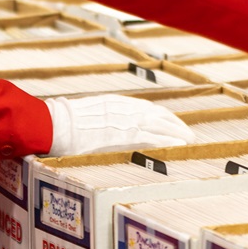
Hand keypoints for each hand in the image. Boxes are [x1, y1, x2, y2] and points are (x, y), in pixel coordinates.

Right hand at [45, 95, 195, 155]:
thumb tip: (100, 125)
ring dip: (178, 132)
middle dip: (175, 123)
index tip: (172, 122)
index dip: (162, 115)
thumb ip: (99, 117)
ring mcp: (126, 121)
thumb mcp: (86, 114)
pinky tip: (179, 145)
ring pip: (161, 124)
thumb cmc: (64, 121)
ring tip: (190, 140)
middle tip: (188, 133)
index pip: (147, 107)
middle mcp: (125, 108)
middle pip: (159, 114)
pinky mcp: (125, 135)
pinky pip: (153, 138)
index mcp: (116, 103)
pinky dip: (168, 140)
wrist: (58, 123)